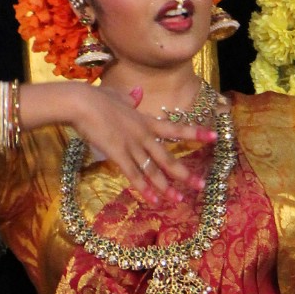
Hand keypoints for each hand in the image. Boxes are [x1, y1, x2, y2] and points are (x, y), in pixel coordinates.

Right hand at [69, 85, 216, 203]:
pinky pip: (134, 175)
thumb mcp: (117, 96)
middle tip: (201, 185)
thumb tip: (138, 93)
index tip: (214, 137)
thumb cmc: (95, 98)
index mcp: (144, 120)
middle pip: (168, 156)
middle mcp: (143, 134)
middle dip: (185, 172)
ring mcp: (131, 145)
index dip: (196, 132)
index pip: (176, 128)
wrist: (80, 102)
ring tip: (179, 199)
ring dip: (166, 186)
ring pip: (153, 169)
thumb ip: (130, 98)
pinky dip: (145, 188)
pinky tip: (154, 200)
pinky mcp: (118, 154)